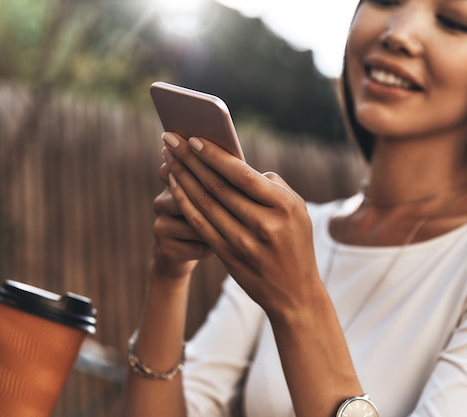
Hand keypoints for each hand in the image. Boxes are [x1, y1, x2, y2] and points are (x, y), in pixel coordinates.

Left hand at [162, 132, 320, 317]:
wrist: (295, 293)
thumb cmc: (296, 243)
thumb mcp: (298, 211)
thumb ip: (273, 186)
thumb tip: (238, 165)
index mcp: (283, 206)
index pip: (242, 174)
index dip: (214, 156)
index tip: (193, 138)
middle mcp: (263, 224)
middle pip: (218, 186)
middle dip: (190, 160)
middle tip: (171, 140)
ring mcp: (244, 242)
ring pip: (204, 203)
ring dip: (182, 177)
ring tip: (168, 158)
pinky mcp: (228, 256)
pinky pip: (200, 225)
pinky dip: (185, 203)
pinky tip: (174, 185)